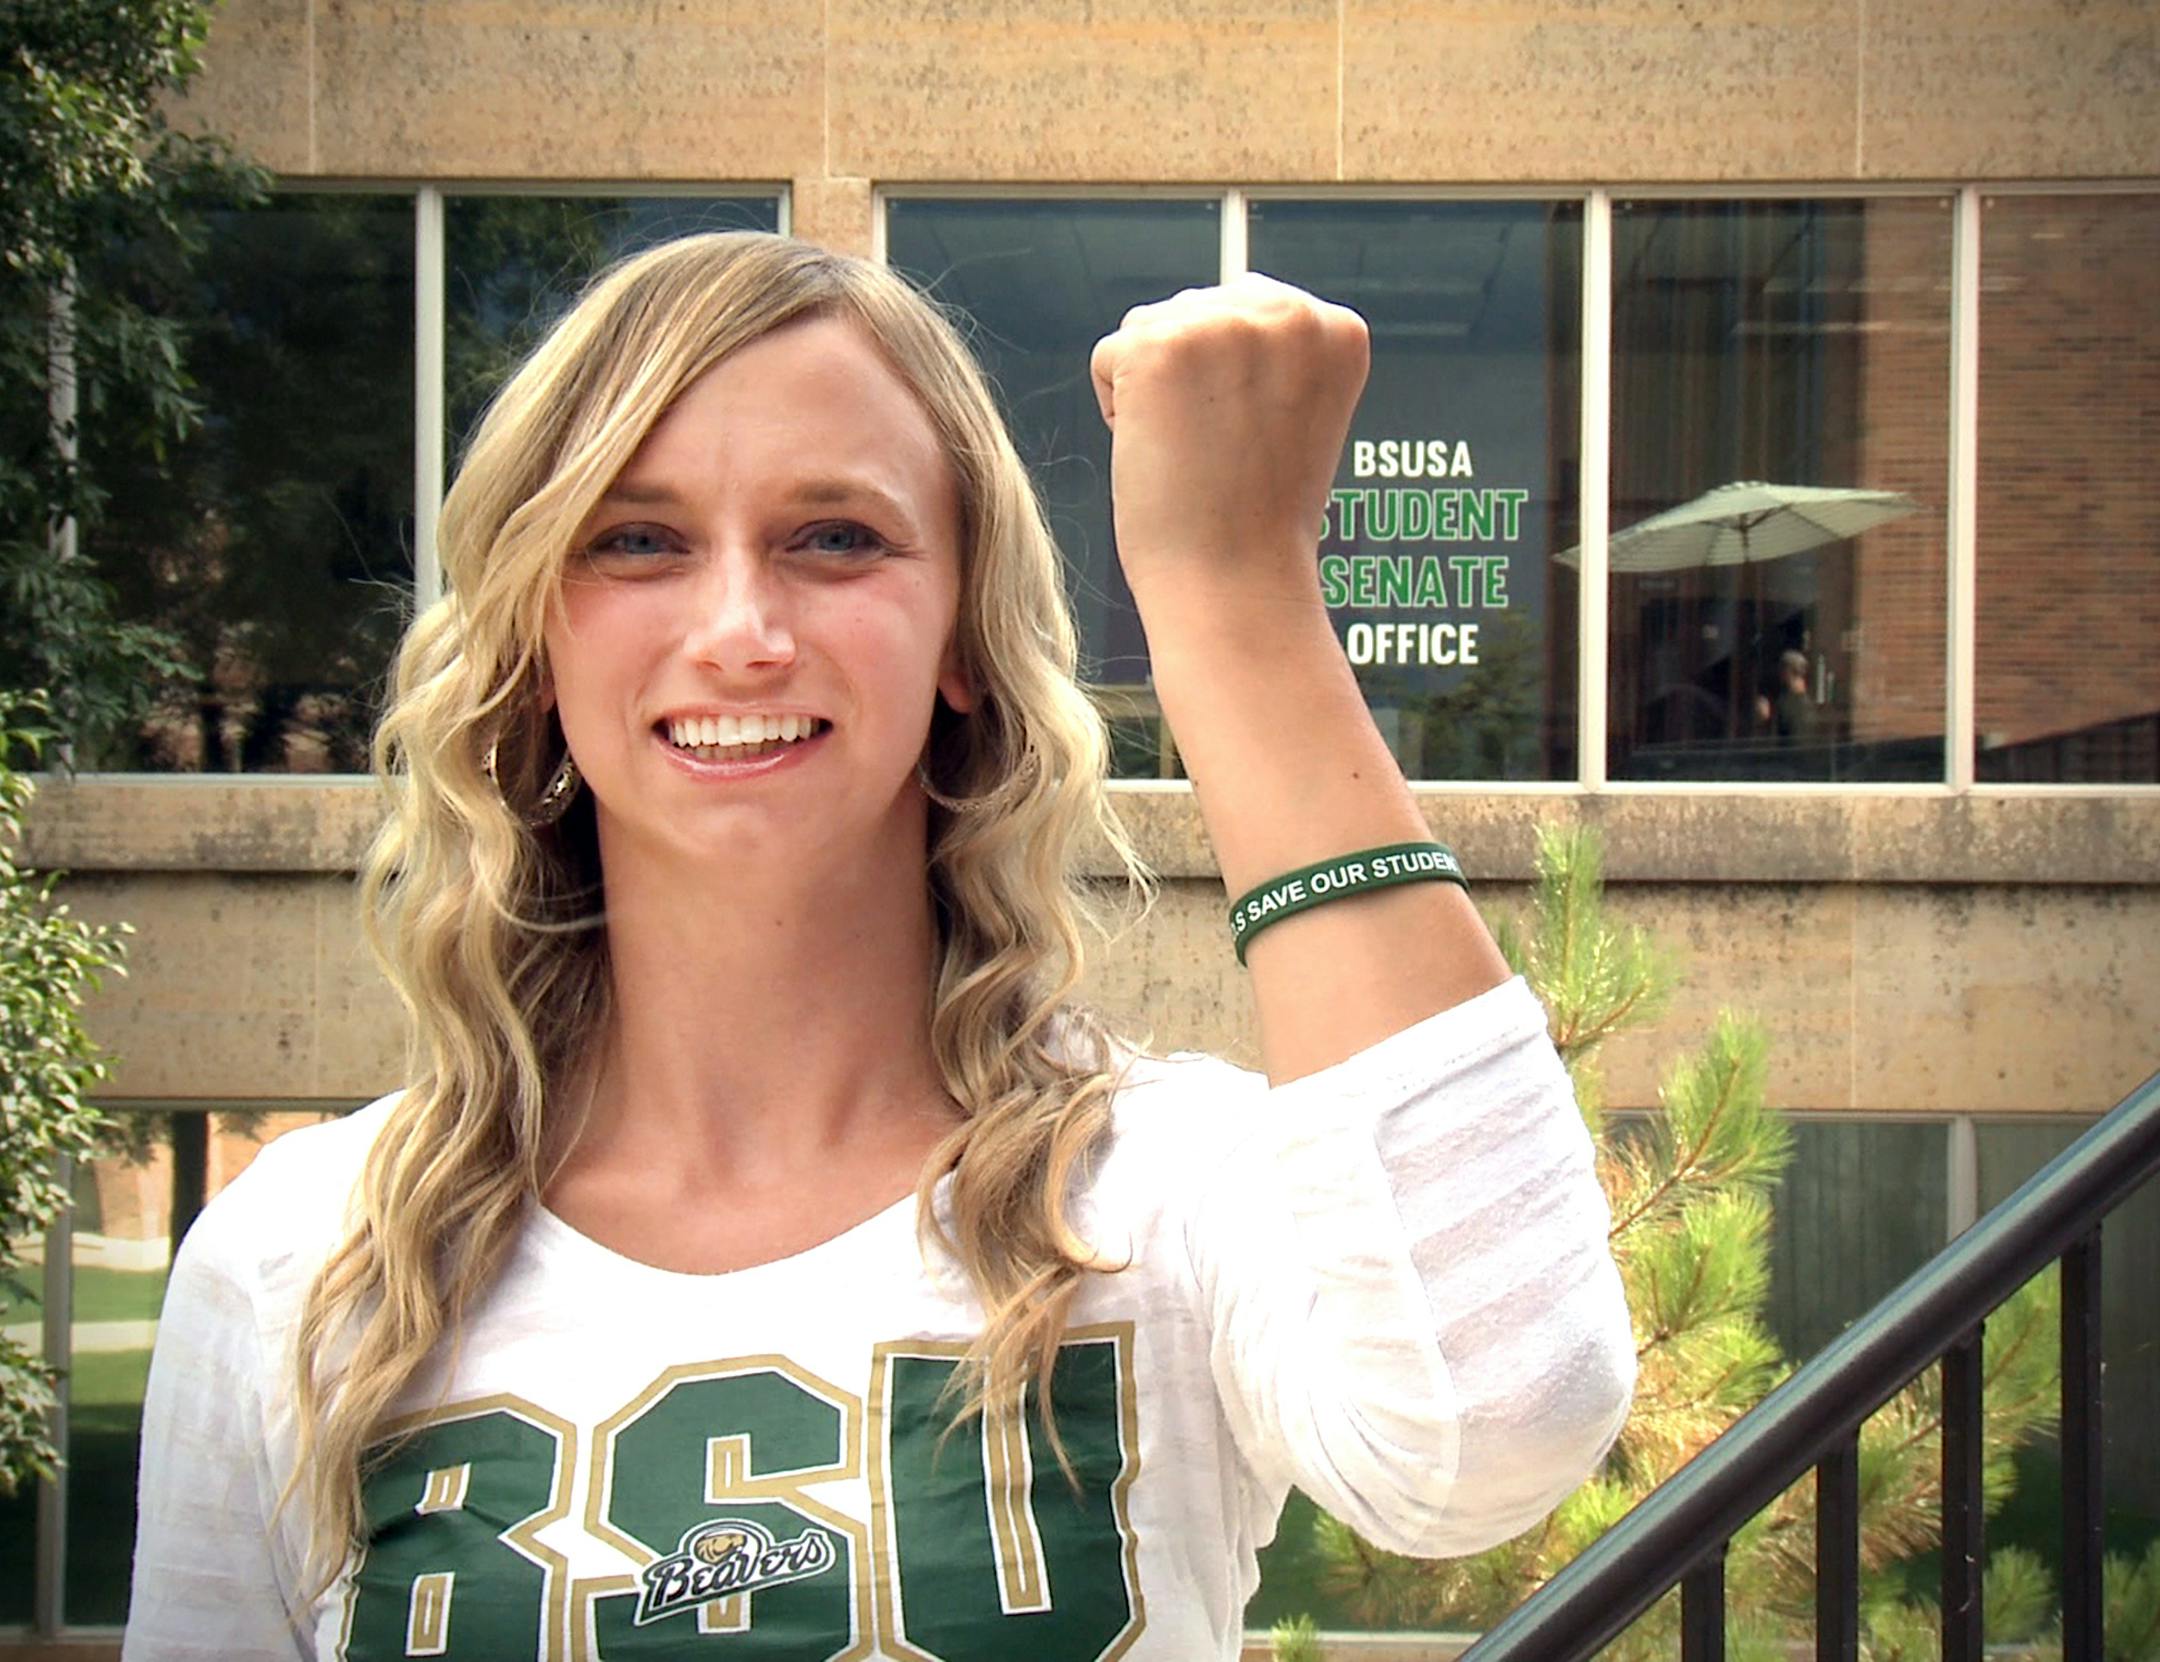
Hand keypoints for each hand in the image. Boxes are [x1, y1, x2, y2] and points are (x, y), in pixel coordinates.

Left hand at [1089, 273, 1368, 615]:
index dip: (1236, 386)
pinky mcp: (1160, 346)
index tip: (1256, 442)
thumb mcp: (1294, 414)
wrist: (1235, 583)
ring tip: (1195, 455)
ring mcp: (1225, 324)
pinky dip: (1118, 411)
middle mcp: (1291, 312)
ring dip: (1154, 393)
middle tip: (1221, 456)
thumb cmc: (1257, 519)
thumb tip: (1211, 312)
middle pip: (1197, 310)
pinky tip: (1163, 454)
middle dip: (1192, 381)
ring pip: (1150, 329)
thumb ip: (1270, 354)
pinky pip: (1109, 358)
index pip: (1251, 311)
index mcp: (1339, 330)